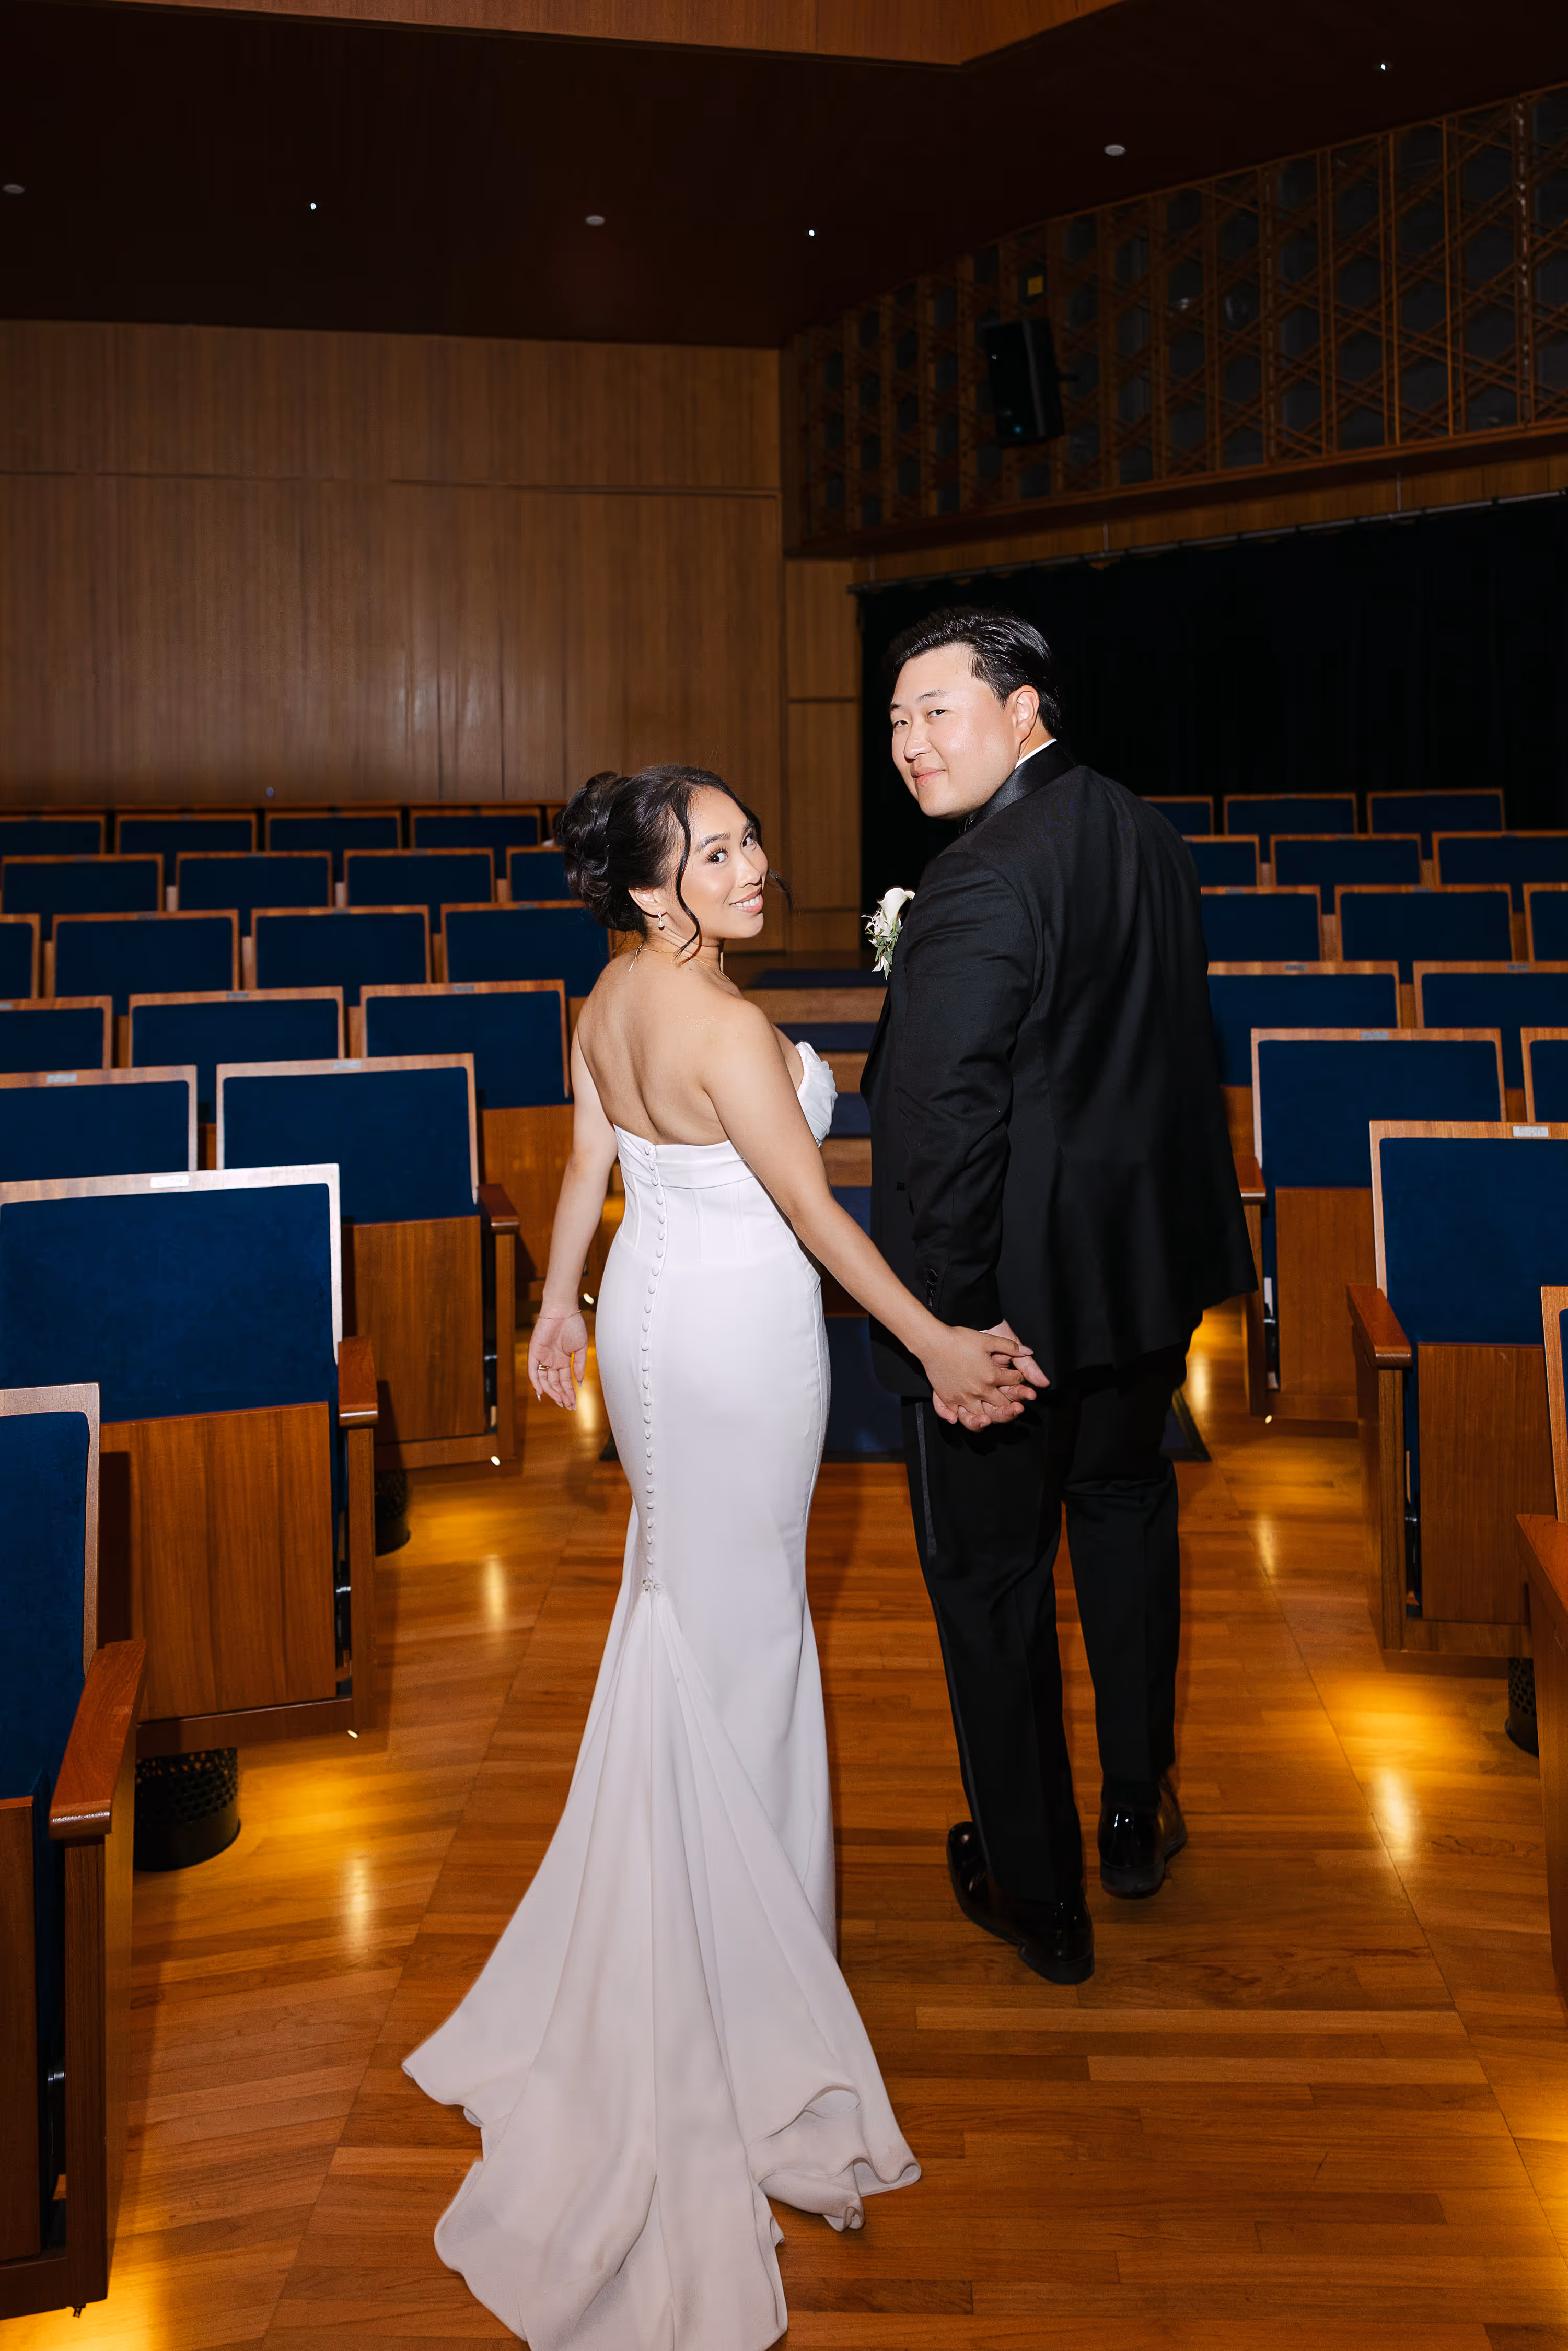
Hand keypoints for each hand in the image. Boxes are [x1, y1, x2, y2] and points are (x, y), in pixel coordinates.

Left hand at [529, 1304, 588, 1409]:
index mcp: (563, 1360)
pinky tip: (542, 1392)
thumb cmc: (573, 1324)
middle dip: (562, 1395)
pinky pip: (533, 1370)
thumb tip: (579, 1382)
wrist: (563, 1310)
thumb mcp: (580, 1348)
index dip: (569, 1392)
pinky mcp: (534, 1352)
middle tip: (568, 1406)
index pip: (565, 1381)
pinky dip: (536, 1382)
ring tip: (560, 1401)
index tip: (574, 1403)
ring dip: (552, 1392)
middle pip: (555, 1383)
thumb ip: (579, 1365)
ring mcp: (543, 1357)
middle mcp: (552, 1361)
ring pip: (545, 1380)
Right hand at [922, 1325, 1040, 1430]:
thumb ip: (1009, 1346)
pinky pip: (959, 1415)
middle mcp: (980, 1390)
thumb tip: (1028, 1351)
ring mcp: (964, 1397)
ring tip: (996, 1417)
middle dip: (1011, 1404)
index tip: (1017, 1377)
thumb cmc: (959, 1339)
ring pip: (983, 1415)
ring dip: (992, 1416)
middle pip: (1002, 1403)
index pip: (1013, 1381)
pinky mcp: (950, 1399)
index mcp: (992, 1376)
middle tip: (1016, 1404)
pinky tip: (970, 1417)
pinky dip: (964, 1419)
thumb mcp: (988, 1339)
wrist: (933, 1342)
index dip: (1018, 1378)